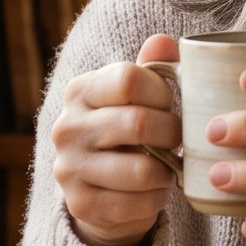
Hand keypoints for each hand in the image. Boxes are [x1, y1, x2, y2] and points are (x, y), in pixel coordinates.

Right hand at [50, 34, 181, 245]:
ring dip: (166, 170)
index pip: (129, 79)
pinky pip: (139, 203)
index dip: (162, 93)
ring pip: (142, 169)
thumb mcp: (136, 99)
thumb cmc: (126, 135)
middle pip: (139, 124)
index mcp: (79, 91)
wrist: (101, 193)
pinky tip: (153, 191)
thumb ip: (151, 70)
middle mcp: (66, 127)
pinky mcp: (82, 205)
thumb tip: (164, 41)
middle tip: (178, 140)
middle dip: (172, 134)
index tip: (169, 105)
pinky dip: (157, 198)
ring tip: (165, 166)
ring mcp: (70, 168)